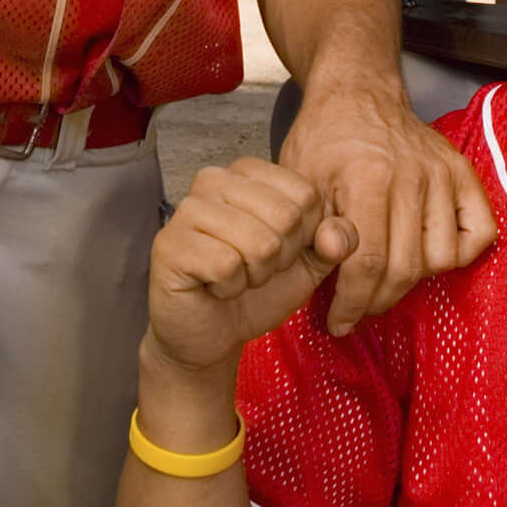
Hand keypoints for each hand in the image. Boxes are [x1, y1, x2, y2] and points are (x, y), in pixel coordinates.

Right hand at [145, 157, 357, 372]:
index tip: (280, 252)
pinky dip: (230, 288)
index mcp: (248, 172)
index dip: (304, 237)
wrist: (214, 334)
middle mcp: (213, 180)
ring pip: (259, 242)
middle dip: (280, 259)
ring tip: (234, 276)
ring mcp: (186, 209)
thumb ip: (336, 241)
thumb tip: (337, 235)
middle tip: (254, 268)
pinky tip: (213, 287)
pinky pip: (227, 266)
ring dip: (255, 275)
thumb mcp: (310, 262)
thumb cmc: (258, 290)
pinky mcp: (169, 244)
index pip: (306, 194)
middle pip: (285, 216)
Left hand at [275, 66, 495, 331]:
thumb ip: (313, 225)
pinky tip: (427, 254)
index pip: (368, 262)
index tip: (338, 322)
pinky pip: (479, 233)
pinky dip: (459, 254)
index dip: (352, 302)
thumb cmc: (323, 140)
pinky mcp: (463, 172)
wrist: (357, 94)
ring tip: (386, 275)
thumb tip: (334, 259)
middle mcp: (413, 175)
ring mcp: (443, 173)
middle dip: (377, 300)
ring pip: (441, 258)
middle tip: (358, 307)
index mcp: (368, 177)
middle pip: (406, 268)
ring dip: (413, 279)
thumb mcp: (299, 181)